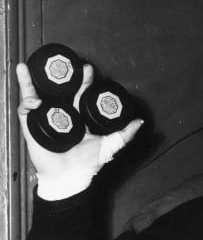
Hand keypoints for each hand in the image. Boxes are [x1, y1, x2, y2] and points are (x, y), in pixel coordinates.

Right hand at [16, 62, 142, 199]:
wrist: (69, 176)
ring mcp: (44, 119)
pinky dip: (27, 102)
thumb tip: (140, 121)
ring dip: (28, 81)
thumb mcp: (110, 144)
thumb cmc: (88, 163)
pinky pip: (24, 110)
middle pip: (57, 90)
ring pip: (34, 95)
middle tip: (62, 63)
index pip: (80, 93)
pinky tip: (33, 100)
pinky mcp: (30, 127)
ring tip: (24, 67)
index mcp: (78, 117)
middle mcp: (61, 114)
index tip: (88, 68)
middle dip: (58, 75)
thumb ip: (125, 133)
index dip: (84, 81)